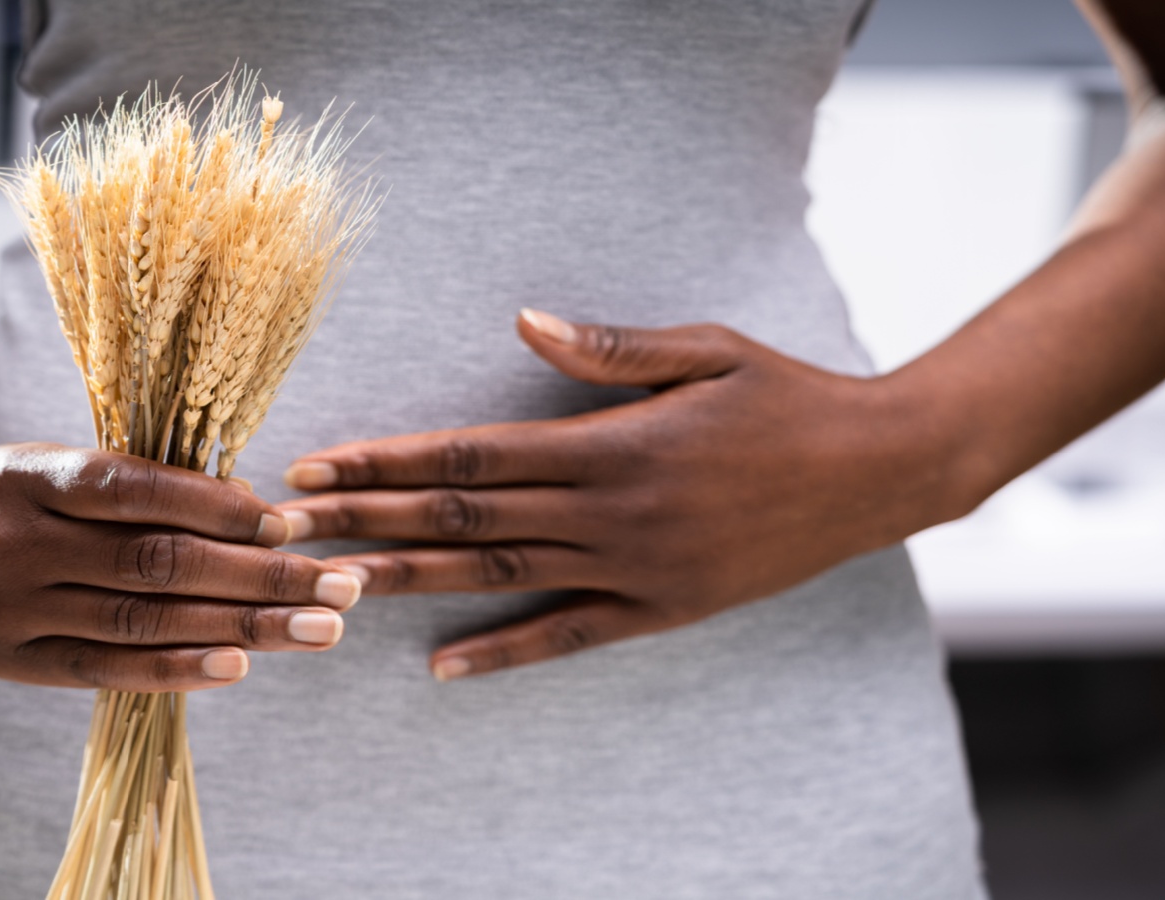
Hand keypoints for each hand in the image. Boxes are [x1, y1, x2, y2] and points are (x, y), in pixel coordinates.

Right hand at [0, 443, 361, 691]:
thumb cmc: (8, 495)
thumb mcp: (54, 464)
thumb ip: (137, 483)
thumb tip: (250, 503)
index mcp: (29, 475)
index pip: (136, 489)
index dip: (216, 506)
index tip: (287, 521)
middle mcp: (16, 542)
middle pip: (156, 562)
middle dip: (260, 575)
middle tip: (341, 584)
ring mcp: (10, 608)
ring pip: (143, 620)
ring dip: (242, 627)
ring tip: (320, 628)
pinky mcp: (12, 662)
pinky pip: (106, 669)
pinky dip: (176, 669)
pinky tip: (239, 666)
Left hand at [277, 310, 968, 680]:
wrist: (879, 470)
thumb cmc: (787, 395)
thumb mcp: (707, 349)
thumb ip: (609, 348)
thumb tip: (524, 321)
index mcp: (614, 443)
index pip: (472, 455)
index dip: (389, 461)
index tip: (319, 462)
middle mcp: (613, 513)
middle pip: (463, 521)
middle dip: (366, 521)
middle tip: (285, 526)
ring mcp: (636, 569)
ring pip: (499, 580)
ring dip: (408, 584)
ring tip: (331, 588)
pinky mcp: (661, 609)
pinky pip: (568, 637)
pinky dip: (503, 653)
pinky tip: (440, 665)